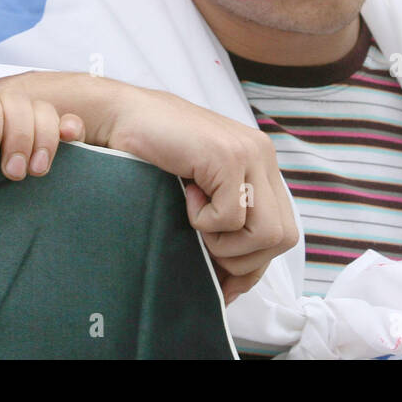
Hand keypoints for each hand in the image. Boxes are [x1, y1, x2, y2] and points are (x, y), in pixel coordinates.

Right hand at [0, 72, 298, 301]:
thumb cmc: (150, 156)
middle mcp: (263, 157)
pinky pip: (230, 217)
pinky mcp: (229, 157)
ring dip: (223, 240)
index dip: (253, 264)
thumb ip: (224, 224)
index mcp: (260, 166)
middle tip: (202, 239)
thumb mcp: (199, 194)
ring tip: (193, 215)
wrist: (120, 115)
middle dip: (241, 258)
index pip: (282, 232)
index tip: (222, 281)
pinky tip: (185, 193)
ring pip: (265, 233)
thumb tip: (232, 287)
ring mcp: (250, 155)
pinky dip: (202, 219)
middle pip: (282, 237)